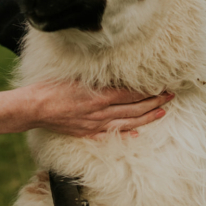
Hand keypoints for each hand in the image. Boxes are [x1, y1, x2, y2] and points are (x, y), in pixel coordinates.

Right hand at [25, 81, 172, 137]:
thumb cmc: (52, 87)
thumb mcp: (78, 75)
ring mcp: (95, 124)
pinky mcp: (88, 132)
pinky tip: (137, 133)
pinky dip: (127, 133)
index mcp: (100, 96)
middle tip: (171, 96)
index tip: (163, 84)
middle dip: (155, 102)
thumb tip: (115, 72)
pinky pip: (112, 134)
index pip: (132, 93)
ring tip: (162, 112)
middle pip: (135, 108)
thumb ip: (98, 77)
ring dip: (147, 117)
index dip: (150, 89)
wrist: (34, 108)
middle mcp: (101, 112)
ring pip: (128, 122)